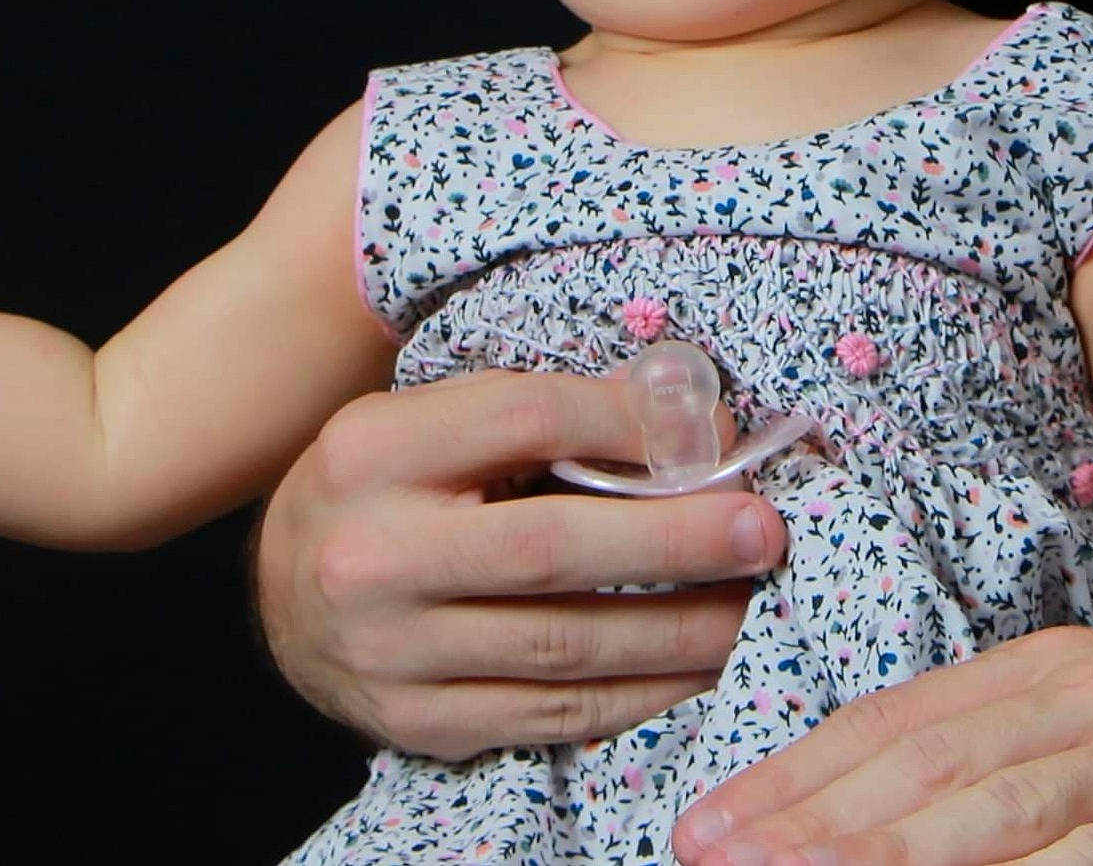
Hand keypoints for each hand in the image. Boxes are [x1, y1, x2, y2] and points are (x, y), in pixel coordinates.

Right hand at [254, 368, 785, 759]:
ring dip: (678, 628)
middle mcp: (373, 557)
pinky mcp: (417, 724)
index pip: (523, 418)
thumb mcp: (437, 419)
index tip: (713, 433)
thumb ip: (542, 414)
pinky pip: (550, 716)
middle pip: (552, 546)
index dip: (628, 423)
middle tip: (763, 532)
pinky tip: (696, 668)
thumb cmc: (387, 485)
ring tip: (751, 603)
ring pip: (564, 647)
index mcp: (377, 451)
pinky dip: (637, 693)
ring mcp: (391, 654)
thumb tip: (684, 418)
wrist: (283, 591)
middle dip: (676, 540)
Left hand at [671, 626, 1092, 865]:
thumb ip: (1006, 751)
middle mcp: (1084, 696)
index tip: (716, 815)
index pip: (897, 718)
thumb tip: (886, 805)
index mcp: (1047, 667)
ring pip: (993, 807)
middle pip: (924, 759)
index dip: (800, 768)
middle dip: (807, 813)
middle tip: (712, 850)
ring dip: (881, 847)